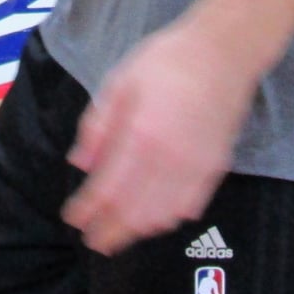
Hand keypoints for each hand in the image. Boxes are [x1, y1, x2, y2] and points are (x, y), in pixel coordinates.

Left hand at [62, 24, 256, 255]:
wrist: (222, 52)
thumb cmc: (166, 61)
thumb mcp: (119, 81)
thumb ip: (98, 126)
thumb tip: (80, 164)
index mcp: (140, 135)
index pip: (107, 188)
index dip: (87, 209)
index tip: (72, 219)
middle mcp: (168, 159)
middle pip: (133, 211)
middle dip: (110, 231)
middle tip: (93, 241)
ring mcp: (195, 167)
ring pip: (161, 216)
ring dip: (137, 230)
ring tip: (119, 235)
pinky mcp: (215, 168)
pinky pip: (190, 207)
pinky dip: (168, 220)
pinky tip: (156, 221)